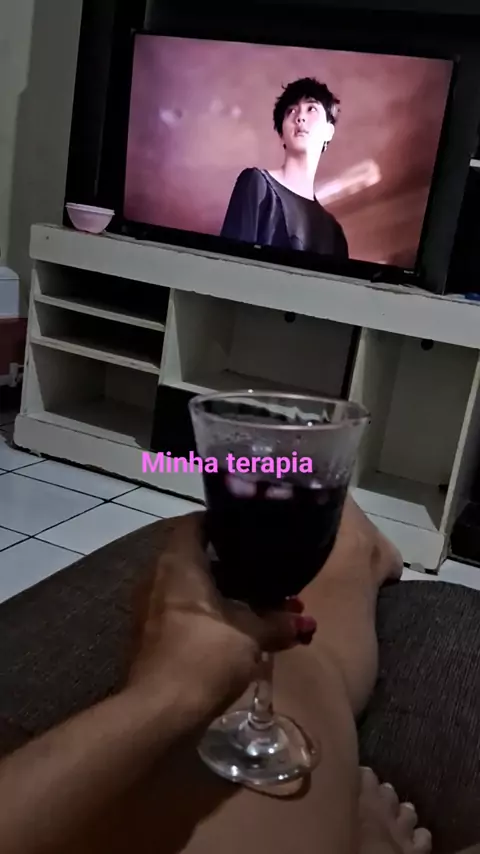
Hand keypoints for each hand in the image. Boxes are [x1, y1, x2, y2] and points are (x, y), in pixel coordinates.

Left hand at [128, 513, 316, 716]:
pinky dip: (209, 618)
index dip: (223, 521)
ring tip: (259, 606)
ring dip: (223, 597)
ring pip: (192, 591)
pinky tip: (237, 632)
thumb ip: (276, 623)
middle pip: (197, 559)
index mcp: (177, 563)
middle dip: (233, 567)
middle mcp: (157, 579)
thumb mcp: (250, 636)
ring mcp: (150, 611)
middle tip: (266, 571)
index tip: (252, 527)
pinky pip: (184, 616)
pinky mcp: (152, 640)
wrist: (159, 714)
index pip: (196, 523)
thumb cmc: (204, 656)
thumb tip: (304, 622)